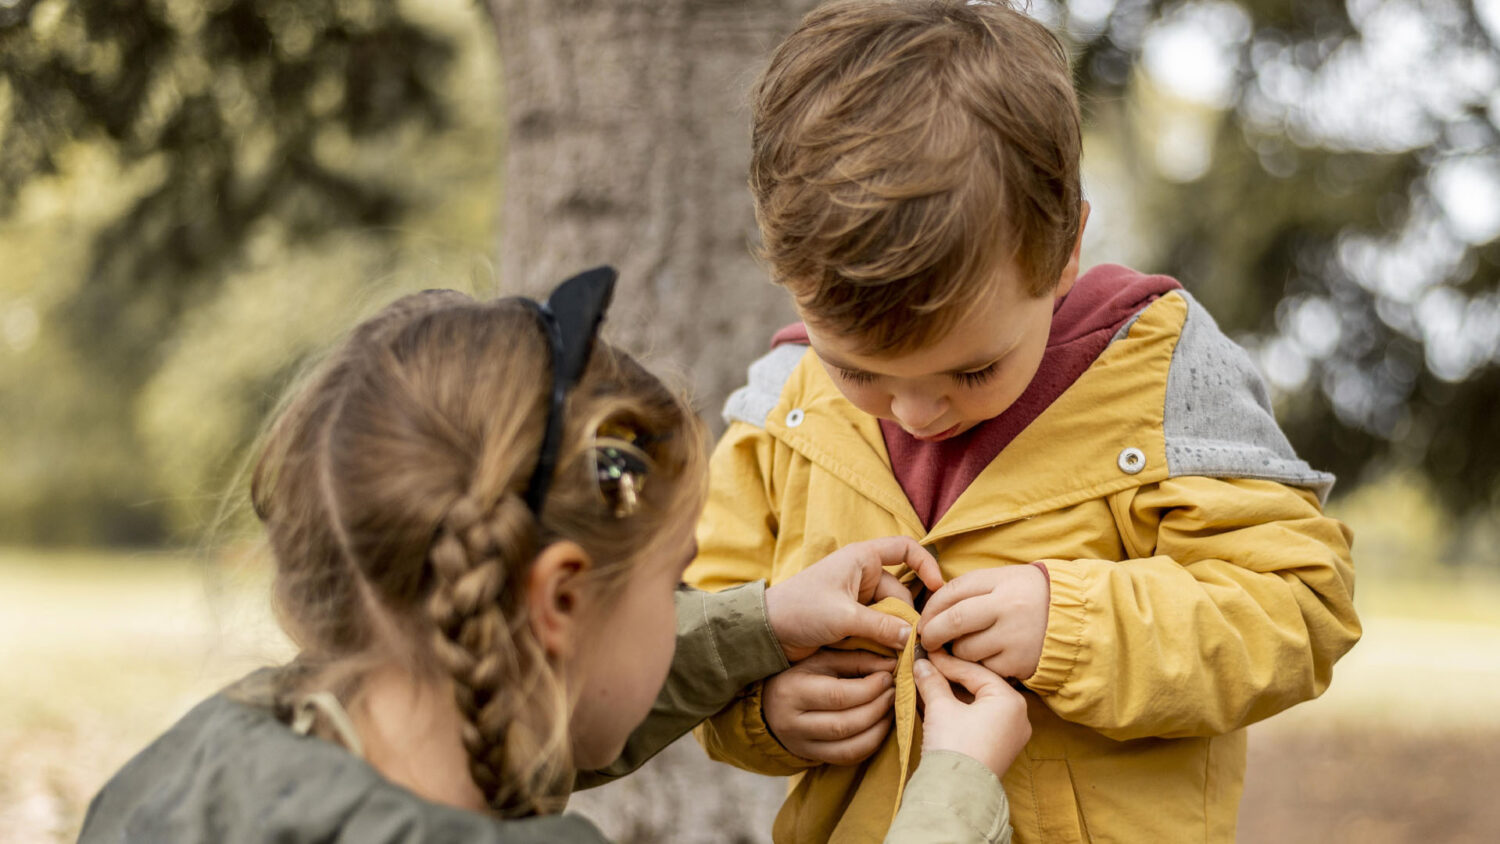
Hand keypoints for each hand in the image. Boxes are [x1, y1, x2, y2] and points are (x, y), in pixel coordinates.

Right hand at [763, 649, 897, 764]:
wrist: (770, 704)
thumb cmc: (800, 674)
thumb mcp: (823, 659)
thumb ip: (857, 660)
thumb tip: (891, 665)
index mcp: (792, 691)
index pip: (838, 695)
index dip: (869, 688)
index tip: (888, 677)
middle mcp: (792, 723)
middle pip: (846, 724)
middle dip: (878, 708)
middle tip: (894, 693)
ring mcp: (801, 745)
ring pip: (849, 747)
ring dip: (879, 728)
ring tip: (890, 709)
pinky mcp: (812, 757)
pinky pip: (848, 758)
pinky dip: (871, 744)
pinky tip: (880, 726)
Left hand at [765, 536, 943, 661]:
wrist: (766, 632)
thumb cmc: (799, 611)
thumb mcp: (843, 618)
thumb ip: (882, 627)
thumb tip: (915, 640)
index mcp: (862, 559)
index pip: (905, 549)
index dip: (926, 564)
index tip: (938, 588)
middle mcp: (863, 576)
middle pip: (902, 595)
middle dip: (905, 620)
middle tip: (905, 647)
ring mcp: (858, 600)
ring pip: (892, 617)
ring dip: (892, 636)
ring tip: (889, 656)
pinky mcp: (853, 622)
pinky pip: (879, 630)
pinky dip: (882, 643)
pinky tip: (880, 659)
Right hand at [913, 652, 1029, 778]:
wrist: (955, 794)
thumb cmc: (955, 746)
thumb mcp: (940, 707)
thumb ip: (932, 681)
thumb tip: (921, 665)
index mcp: (1011, 701)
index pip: (975, 672)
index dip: (947, 662)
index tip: (927, 653)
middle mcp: (1017, 717)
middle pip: (979, 686)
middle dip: (950, 677)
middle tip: (927, 666)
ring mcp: (1009, 735)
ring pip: (977, 704)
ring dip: (952, 694)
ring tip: (927, 682)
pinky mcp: (997, 749)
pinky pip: (978, 720)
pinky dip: (958, 711)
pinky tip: (936, 702)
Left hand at [918, 564, 1048, 678]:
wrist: (1077, 621)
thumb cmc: (1031, 597)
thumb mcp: (1005, 580)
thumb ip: (973, 589)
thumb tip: (932, 606)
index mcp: (1002, 582)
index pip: (953, 591)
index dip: (932, 606)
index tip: (923, 618)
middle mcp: (1008, 608)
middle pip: (953, 621)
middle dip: (932, 633)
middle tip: (926, 640)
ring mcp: (1015, 637)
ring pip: (965, 649)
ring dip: (956, 652)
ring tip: (962, 647)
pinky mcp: (1019, 663)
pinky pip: (984, 668)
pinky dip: (980, 666)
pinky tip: (987, 658)